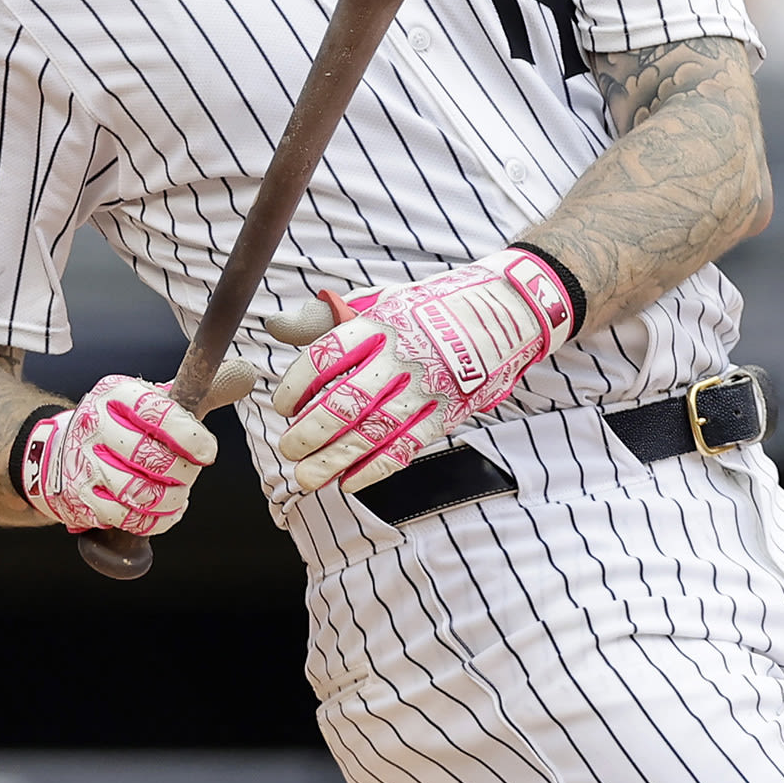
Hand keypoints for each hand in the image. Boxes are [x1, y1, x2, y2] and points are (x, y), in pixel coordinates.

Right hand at [18, 374, 219, 535]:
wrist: (60, 453)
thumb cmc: (121, 426)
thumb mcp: (150, 400)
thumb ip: (196, 392)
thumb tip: (244, 374)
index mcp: (115, 392)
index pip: (155, 410)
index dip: (188, 435)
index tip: (206, 451)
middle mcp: (94, 423)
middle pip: (149, 456)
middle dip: (182, 472)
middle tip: (189, 473)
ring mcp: (83, 461)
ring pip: (138, 491)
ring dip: (170, 499)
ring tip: (177, 494)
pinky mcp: (81, 497)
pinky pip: (126, 516)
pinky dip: (155, 520)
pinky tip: (163, 511)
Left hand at [268, 248, 575, 494]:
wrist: (507, 311)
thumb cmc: (429, 309)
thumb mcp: (380, 300)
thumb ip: (326, 319)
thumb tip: (276, 327)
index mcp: (379, 323)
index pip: (328, 355)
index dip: (299, 384)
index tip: (281, 406)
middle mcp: (402, 355)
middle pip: (348, 399)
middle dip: (312, 431)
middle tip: (287, 449)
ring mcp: (428, 387)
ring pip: (375, 430)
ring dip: (336, 458)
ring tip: (307, 477)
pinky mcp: (449, 412)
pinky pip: (408, 445)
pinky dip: (376, 467)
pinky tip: (349, 481)